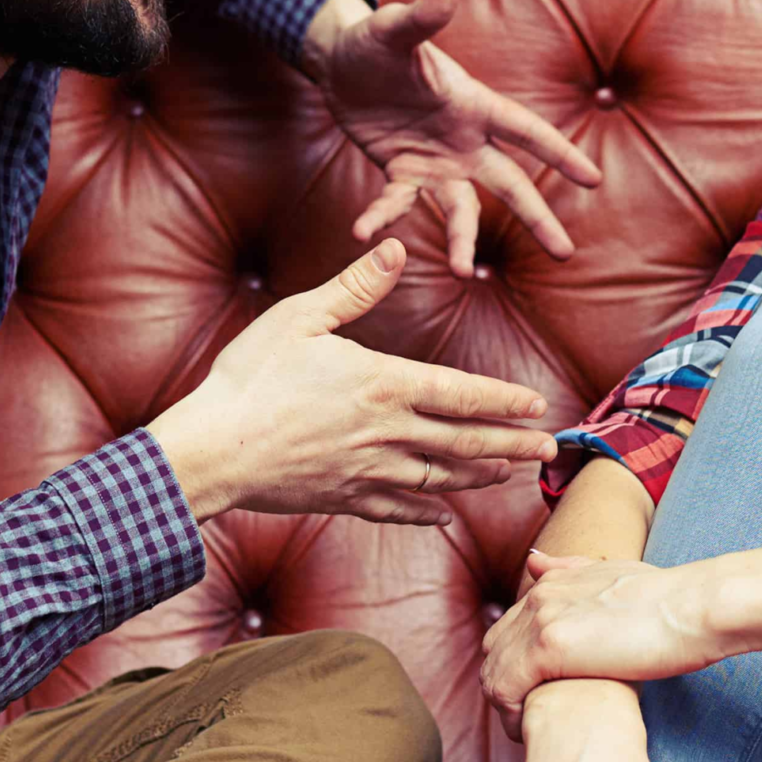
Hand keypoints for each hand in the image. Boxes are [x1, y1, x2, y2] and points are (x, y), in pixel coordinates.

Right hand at [149, 239, 554, 524]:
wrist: (212, 451)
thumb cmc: (250, 378)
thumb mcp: (301, 316)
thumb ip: (355, 287)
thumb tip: (396, 247)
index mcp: (384, 383)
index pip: (462, 392)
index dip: (504, 400)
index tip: (536, 405)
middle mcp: (388, 432)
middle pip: (466, 441)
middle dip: (512, 446)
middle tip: (549, 452)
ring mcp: (368, 471)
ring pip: (441, 478)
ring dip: (480, 476)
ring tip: (509, 475)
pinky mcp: (344, 499)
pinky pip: (398, 509)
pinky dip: (426, 512)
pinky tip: (443, 514)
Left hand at [302, 0, 603, 272]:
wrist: (339, 62)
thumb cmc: (374, 40)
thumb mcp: (395, 29)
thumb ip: (423, 16)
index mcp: (473, 104)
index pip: (525, 131)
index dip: (559, 153)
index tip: (594, 179)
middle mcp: (462, 139)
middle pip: (509, 183)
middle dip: (537, 217)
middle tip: (565, 254)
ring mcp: (434, 161)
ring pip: (460, 208)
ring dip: (461, 240)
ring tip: (462, 273)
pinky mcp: (401, 174)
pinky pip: (398, 204)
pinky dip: (383, 219)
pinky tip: (364, 235)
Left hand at [482, 552, 721, 725]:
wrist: (692, 607)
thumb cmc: (667, 600)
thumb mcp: (613, 574)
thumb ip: (570, 570)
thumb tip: (533, 562)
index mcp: (554, 582)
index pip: (509, 628)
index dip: (515, 664)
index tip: (534, 694)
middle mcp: (540, 595)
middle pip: (494, 649)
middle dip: (504, 684)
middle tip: (527, 716)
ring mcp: (541, 619)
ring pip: (494, 670)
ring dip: (505, 703)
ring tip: (527, 729)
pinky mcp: (549, 647)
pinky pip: (505, 688)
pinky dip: (510, 713)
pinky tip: (529, 730)